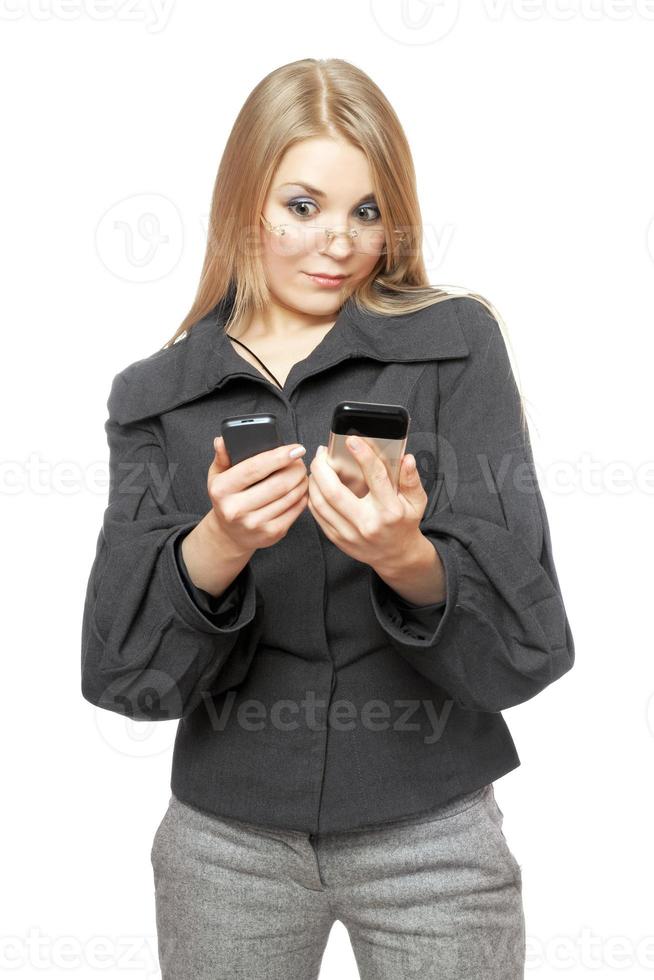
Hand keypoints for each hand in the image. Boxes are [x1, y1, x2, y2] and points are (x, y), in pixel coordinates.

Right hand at [206, 436, 308, 555]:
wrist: (230, 534)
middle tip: (300, 462)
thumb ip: (222, 456)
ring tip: (301, 474)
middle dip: (295, 469)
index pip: (254, 468)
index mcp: (222, 490)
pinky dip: (302, 497)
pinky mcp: (271, 534)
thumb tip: (221, 440)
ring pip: (289, 497)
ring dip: (301, 482)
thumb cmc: (227, 498)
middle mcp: (236, 509)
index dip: (279, 456)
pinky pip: (295, 511)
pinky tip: (301, 490)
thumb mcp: (218, 476)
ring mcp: (254, 524)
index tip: (296, 448)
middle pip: (278, 484)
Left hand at [307, 436, 427, 570]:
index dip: (363, 455)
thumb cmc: (404, 524)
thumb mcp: (416, 501)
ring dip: (314, 480)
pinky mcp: (337, 539)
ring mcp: (349, 533)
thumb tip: (406, 458)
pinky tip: (316, 483)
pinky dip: (312, 495)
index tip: (352, 440)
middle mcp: (367, 523)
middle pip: (334, 492)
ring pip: (320, 503)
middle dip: (322, 468)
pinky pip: (317, 514)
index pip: (375, 478)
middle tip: (322, 452)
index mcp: (389, 510)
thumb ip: (411, 479)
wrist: (396, 556)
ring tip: (317, 466)